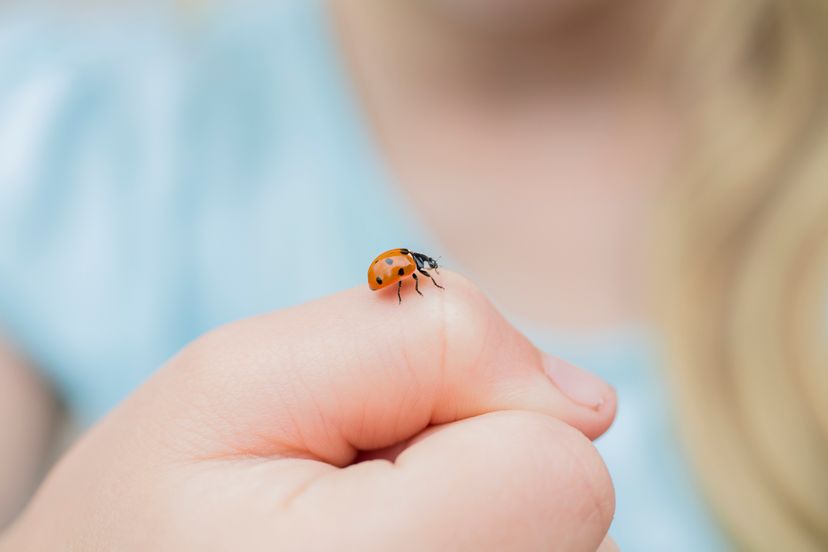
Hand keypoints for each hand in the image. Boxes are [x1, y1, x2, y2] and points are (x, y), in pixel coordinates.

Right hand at [1, 272, 617, 550]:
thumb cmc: (144, 517)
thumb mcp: (239, 376)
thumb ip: (424, 339)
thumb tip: (588, 403)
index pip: (562, 472)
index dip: (473, 419)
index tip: (371, 446)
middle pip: (575, 512)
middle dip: (473, 469)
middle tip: (346, 504)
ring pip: (569, 546)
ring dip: (475, 518)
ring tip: (353, 543)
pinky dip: (482, 544)